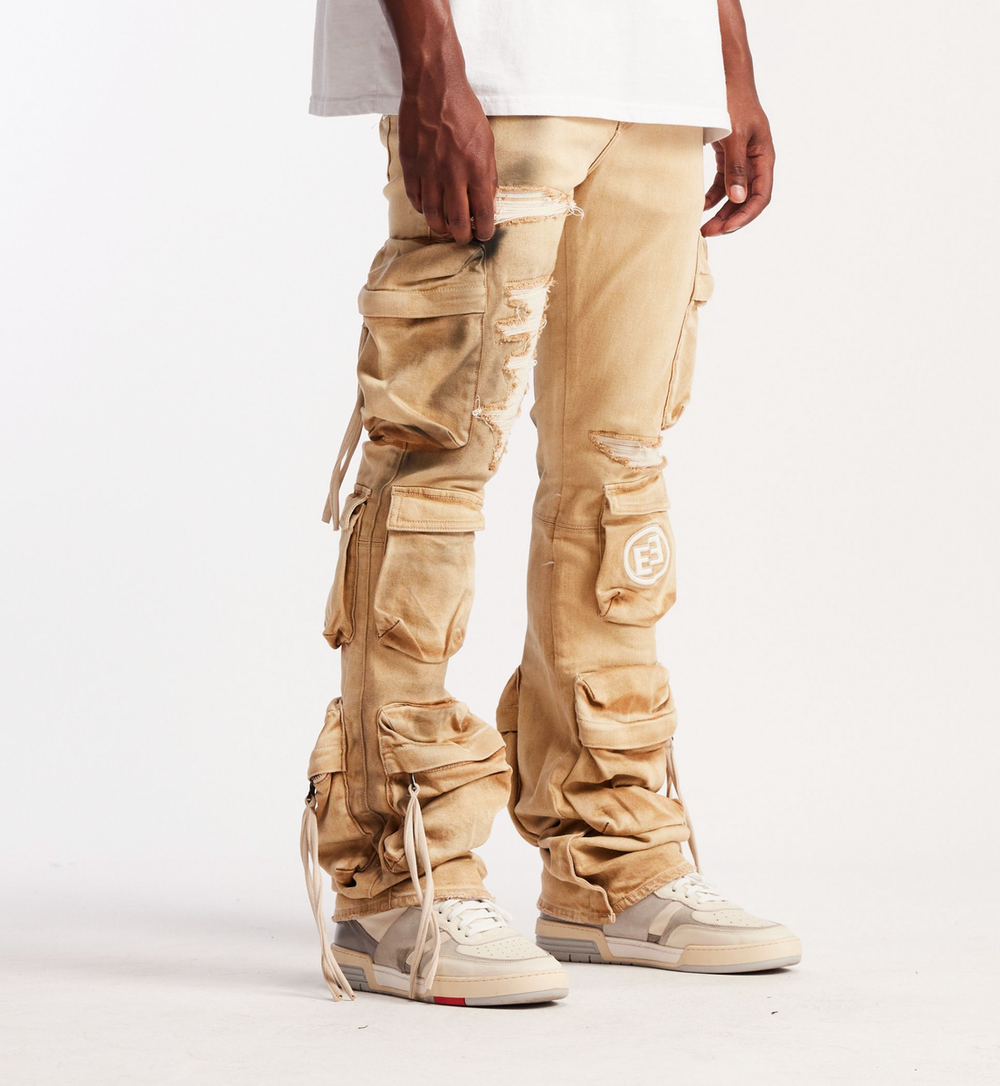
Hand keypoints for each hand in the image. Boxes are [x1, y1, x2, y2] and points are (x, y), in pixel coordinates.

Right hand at [397, 78, 497, 244]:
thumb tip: (488, 200)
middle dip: (461, 235)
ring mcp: (430, 172)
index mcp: (477, 169)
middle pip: (457, 221)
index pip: (484, 213)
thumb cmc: (464, 112)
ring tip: (444, 228)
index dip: (485, 230)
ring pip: (433, 215)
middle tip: (462, 236)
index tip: (484, 234)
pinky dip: (422, 208)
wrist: (434, 87)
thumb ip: (488, 173)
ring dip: (440, 227)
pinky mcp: (411, 166)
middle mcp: (453, 174)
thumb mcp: (487, 141)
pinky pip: (415, 198)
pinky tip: (428, 207)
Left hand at [702, 95, 773, 236]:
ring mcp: (742, 159)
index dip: (746, 215)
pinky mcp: (727, 156)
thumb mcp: (735, 134)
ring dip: (721, 212)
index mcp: (764, 156)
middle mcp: (755, 161)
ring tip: (704, 227)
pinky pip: (722, 183)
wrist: (724, 77)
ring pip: (734, 195)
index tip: (727, 228)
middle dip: (730, 219)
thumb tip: (737, 198)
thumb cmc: (733, 100)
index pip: (761, 195)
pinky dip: (712, 196)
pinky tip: (701, 206)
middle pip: (747, 200)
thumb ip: (736, 167)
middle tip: (708, 232)